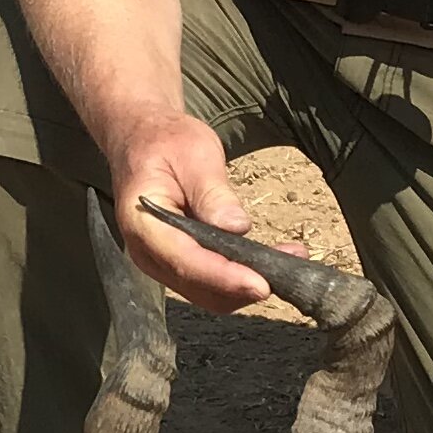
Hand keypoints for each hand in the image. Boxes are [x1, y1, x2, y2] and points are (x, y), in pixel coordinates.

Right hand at [107, 115, 280, 313]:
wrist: (143, 139)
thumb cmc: (166, 141)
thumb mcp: (194, 155)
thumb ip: (212, 193)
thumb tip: (237, 227)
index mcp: (144, 224)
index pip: (186, 261)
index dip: (224, 277)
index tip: (261, 283)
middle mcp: (148, 253)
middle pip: (199, 286)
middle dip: (243, 285)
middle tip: (289, 268)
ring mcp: (162, 262)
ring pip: (208, 293)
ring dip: (247, 283)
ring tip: (288, 259)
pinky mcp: (179, 263)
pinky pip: (211, 282)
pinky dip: (241, 277)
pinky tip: (271, 258)